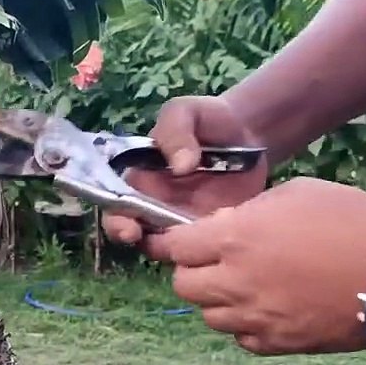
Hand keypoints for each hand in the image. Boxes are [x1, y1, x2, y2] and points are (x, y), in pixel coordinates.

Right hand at [103, 95, 268, 250]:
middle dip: (135, 241)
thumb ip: (175, 131)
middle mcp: (154, 204)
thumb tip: (180, 166)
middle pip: (134, 232)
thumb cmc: (208, 118)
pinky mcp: (211, 229)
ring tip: (185, 248)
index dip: (116, 220)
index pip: (116, 205)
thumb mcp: (185, 112)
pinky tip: (216, 243)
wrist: (249, 130)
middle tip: (145, 240)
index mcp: (140, 179)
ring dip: (171, 252)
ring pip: (166, 247)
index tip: (129, 228)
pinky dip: (204, 251)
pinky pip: (201, 248)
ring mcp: (182, 219)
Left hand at [152, 177, 365, 354]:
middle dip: (192, 271)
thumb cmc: (350, 220)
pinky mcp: (279, 344)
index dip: (172, 242)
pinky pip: (242, 340)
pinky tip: (267, 310)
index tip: (176, 241)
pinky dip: (246, 327)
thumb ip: (249, 213)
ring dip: (218, 301)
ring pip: (210, 317)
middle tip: (214, 262)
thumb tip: (222, 227)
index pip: (175, 247)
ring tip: (245, 286)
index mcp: (234, 240)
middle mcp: (236, 283)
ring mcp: (256, 318)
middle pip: (183, 286)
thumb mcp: (294, 194)